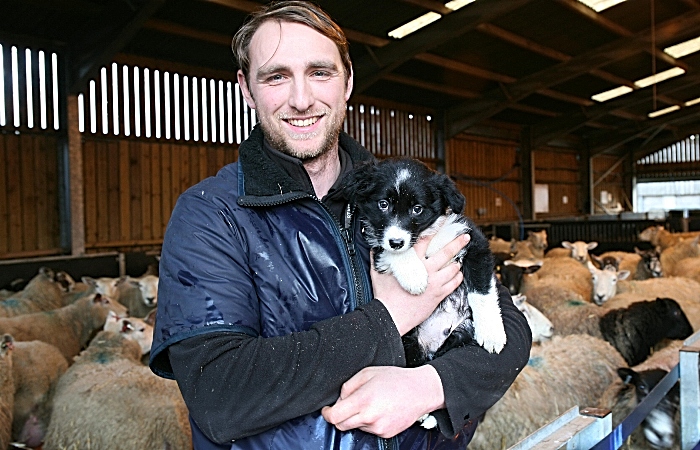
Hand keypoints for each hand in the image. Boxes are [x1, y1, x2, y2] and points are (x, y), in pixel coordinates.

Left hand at [321, 365, 444, 437]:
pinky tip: (378, 410)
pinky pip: (369, 430)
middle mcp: (370, 417)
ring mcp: (379, 428)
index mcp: (363, 400)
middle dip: (339, 416)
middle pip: (342, 425)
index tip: (327, 409)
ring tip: (370, 403)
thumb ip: (348, 386)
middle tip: (347, 404)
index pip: (335, 416)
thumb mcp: (367, 373)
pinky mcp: (386, 434)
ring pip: (356, 427)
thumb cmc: (395, 379)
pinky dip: (368, 422)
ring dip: (356, 418)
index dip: (327, 413)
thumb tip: (339, 400)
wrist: (420, 391)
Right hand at [372, 233, 468, 334]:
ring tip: (460, 258)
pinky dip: (457, 278)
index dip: (435, 230)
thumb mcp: (378, 272)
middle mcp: (426, 269)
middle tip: (465, 237)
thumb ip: (378, 257)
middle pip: (446, 251)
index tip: (442, 223)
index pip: (425, 240)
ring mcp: (434, 282)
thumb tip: (375, 247)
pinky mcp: (438, 294)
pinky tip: (457, 275)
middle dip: (457, 242)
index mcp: (412, 261)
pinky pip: (454, 283)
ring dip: (457, 262)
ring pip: (453, 268)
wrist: (391, 315)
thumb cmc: (384, 295)